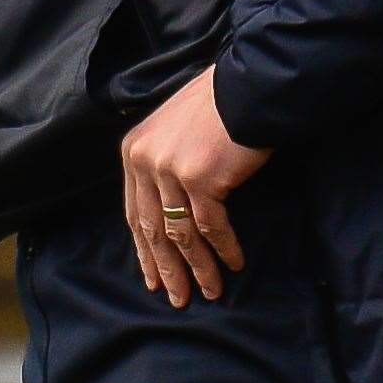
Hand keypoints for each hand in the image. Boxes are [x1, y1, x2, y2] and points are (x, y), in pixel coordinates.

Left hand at [120, 67, 271, 306]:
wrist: (249, 85)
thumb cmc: (219, 103)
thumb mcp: (174, 128)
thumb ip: (163, 160)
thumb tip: (168, 205)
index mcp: (134, 150)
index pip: (135, 212)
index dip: (145, 250)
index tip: (154, 278)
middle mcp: (145, 161)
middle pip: (153, 228)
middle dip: (166, 268)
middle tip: (177, 297)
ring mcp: (170, 170)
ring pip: (181, 234)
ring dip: (197, 267)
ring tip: (209, 291)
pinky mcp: (200, 179)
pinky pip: (211, 226)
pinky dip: (222, 249)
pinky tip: (233, 264)